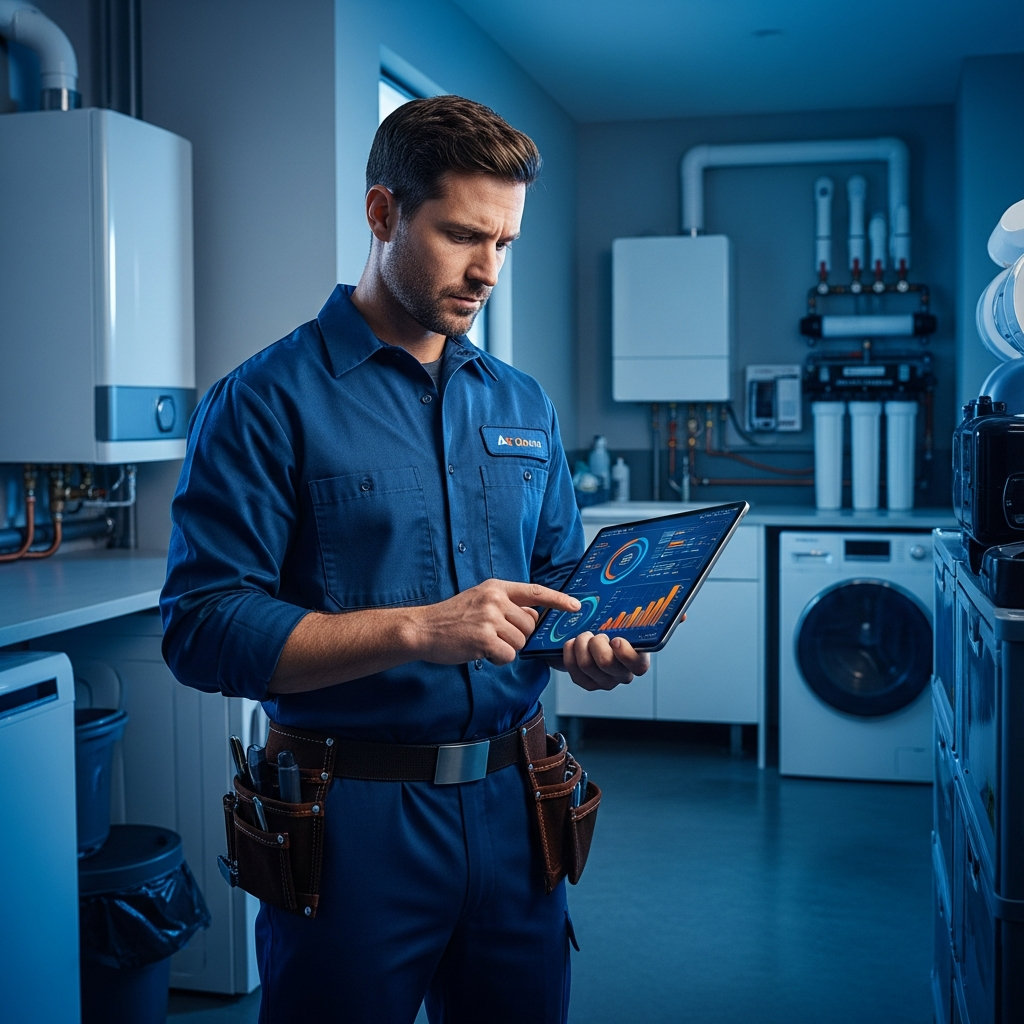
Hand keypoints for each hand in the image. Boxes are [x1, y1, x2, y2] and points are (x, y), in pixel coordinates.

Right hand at [409, 579, 579, 665]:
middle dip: (518, 636)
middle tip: (494, 636)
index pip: (535, 591)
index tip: (576, 606)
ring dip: (506, 648)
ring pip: (520, 642)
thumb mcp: (480, 600)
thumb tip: (534, 618)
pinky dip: (498, 658)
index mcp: (496, 587)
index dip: (558, 600)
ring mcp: (489, 618)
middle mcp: (495, 599)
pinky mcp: (484, 638)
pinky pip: (508, 655)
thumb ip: (506, 605)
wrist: (423, 629)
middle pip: (530, 625)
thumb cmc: (452, 618)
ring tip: (484, 642)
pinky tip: (481, 652)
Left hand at [561, 615, 683, 691]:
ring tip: (582, 635)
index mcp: (637, 658)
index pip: (639, 665)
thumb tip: (682, 616)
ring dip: (580, 645)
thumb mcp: (632, 618)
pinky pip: (575, 672)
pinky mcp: (586, 683)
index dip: (626, 654)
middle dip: (596, 645)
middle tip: (594, 633)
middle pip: (608, 665)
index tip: (616, 639)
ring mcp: (604, 681)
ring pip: (588, 666)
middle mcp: (623, 673)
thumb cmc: (612, 627)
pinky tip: (571, 643)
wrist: (586, 635)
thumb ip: (658, 616)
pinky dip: (570, 654)